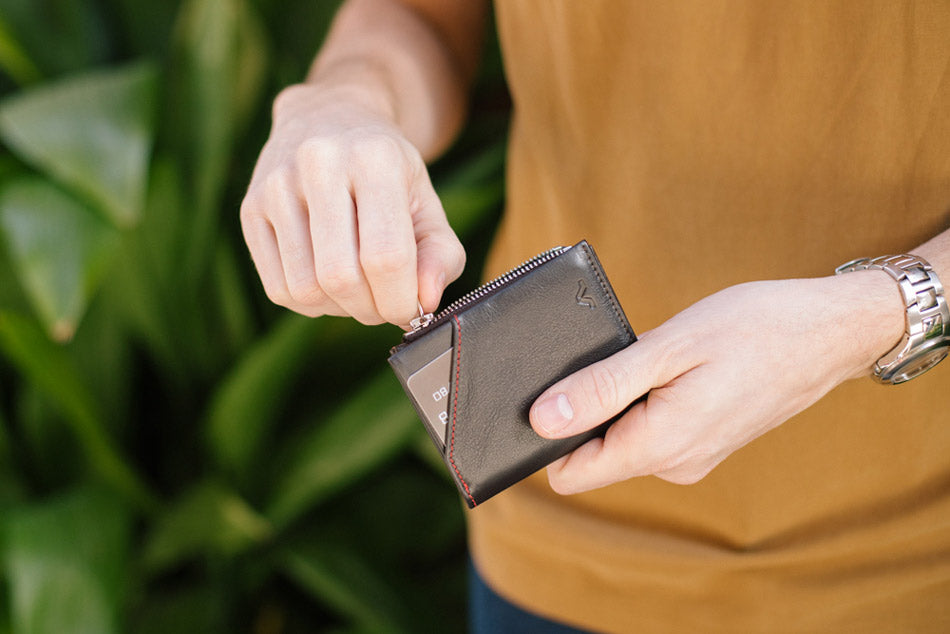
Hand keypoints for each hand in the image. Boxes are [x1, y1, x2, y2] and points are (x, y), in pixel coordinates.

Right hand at [240, 83, 464, 325]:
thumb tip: (426, 302)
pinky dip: (310, 303)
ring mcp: (276, 185)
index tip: (412, 310)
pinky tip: (328, 284)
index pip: (385, 256)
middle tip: (385, 305)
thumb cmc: (388, 171)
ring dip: (340, 309)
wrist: (329, 118)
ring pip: (306, 288)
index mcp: (374, 157)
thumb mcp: (427, 202)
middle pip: (341, 277)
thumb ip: (442, 255)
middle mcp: (319, 164)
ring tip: (359, 291)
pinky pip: (278, 287)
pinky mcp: (250, 208)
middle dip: (370, 309)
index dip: (401, 299)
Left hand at [529, 273, 904, 492]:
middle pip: (594, 456)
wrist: (829, 331)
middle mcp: (675, 465)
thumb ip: (601, 388)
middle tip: (606, 358)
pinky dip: (644, 402)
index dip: (548, 438)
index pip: (571, 474)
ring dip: (617, 402)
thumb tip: (540, 420)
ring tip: (644, 357)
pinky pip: (651, 431)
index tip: (548, 393)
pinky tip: (665, 366)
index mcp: (662, 447)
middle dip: (584, 412)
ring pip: (622, 440)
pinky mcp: (704, 441)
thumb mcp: (668, 348)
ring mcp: (693, 457)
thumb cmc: (755, 328)